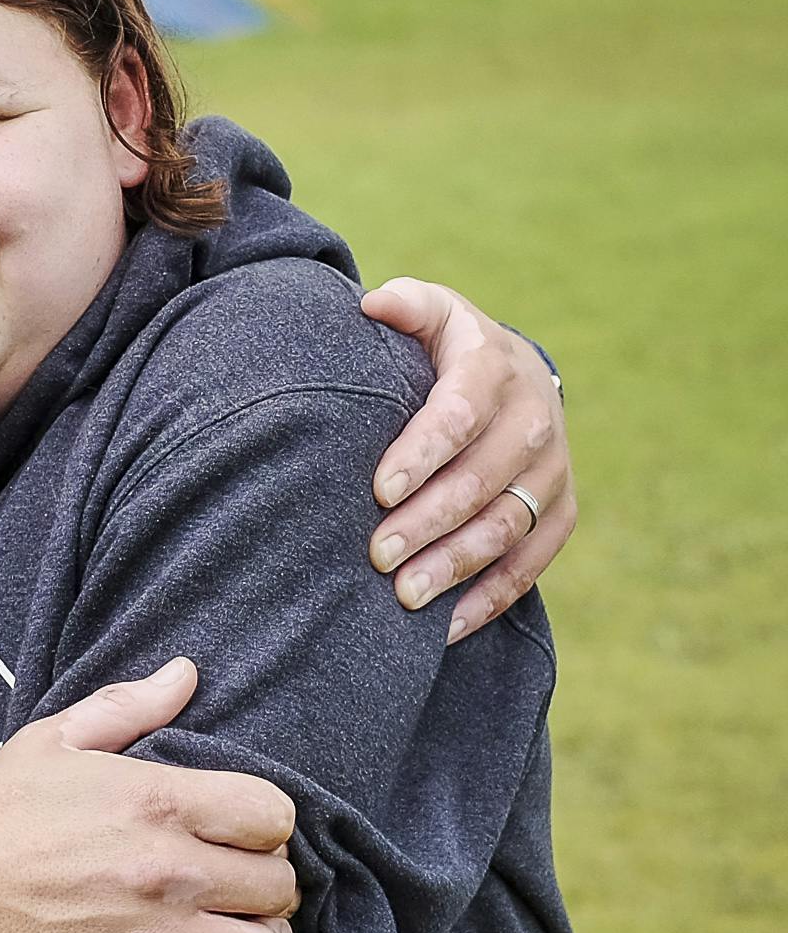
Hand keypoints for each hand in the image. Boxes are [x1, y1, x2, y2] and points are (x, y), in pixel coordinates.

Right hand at [0, 658, 297, 932]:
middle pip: (278, 887)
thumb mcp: (52, 742)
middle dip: (267, 888)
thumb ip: (126, 706)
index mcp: (156, 802)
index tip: (243, 836)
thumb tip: (185, 672)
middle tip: (239, 892)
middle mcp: (167, 873)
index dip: (267, 826)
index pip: (273, 815)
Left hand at [361, 278, 573, 643]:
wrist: (515, 377)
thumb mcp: (433, 313)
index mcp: (494, 370)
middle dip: (427, 523)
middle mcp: (534, 422)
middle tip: (376, 555)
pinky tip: (444, 628)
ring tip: (404, 597)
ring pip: (505, 530)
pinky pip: (528, 566)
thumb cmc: (450, 349)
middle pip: (481, 483)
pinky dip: (488, 600)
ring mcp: (553, 473)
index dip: (421, 454)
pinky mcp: (560, 514)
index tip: (379, 490)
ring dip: (454, 567)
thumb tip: (373, 304)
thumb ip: (405, 305)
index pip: (458, 416)